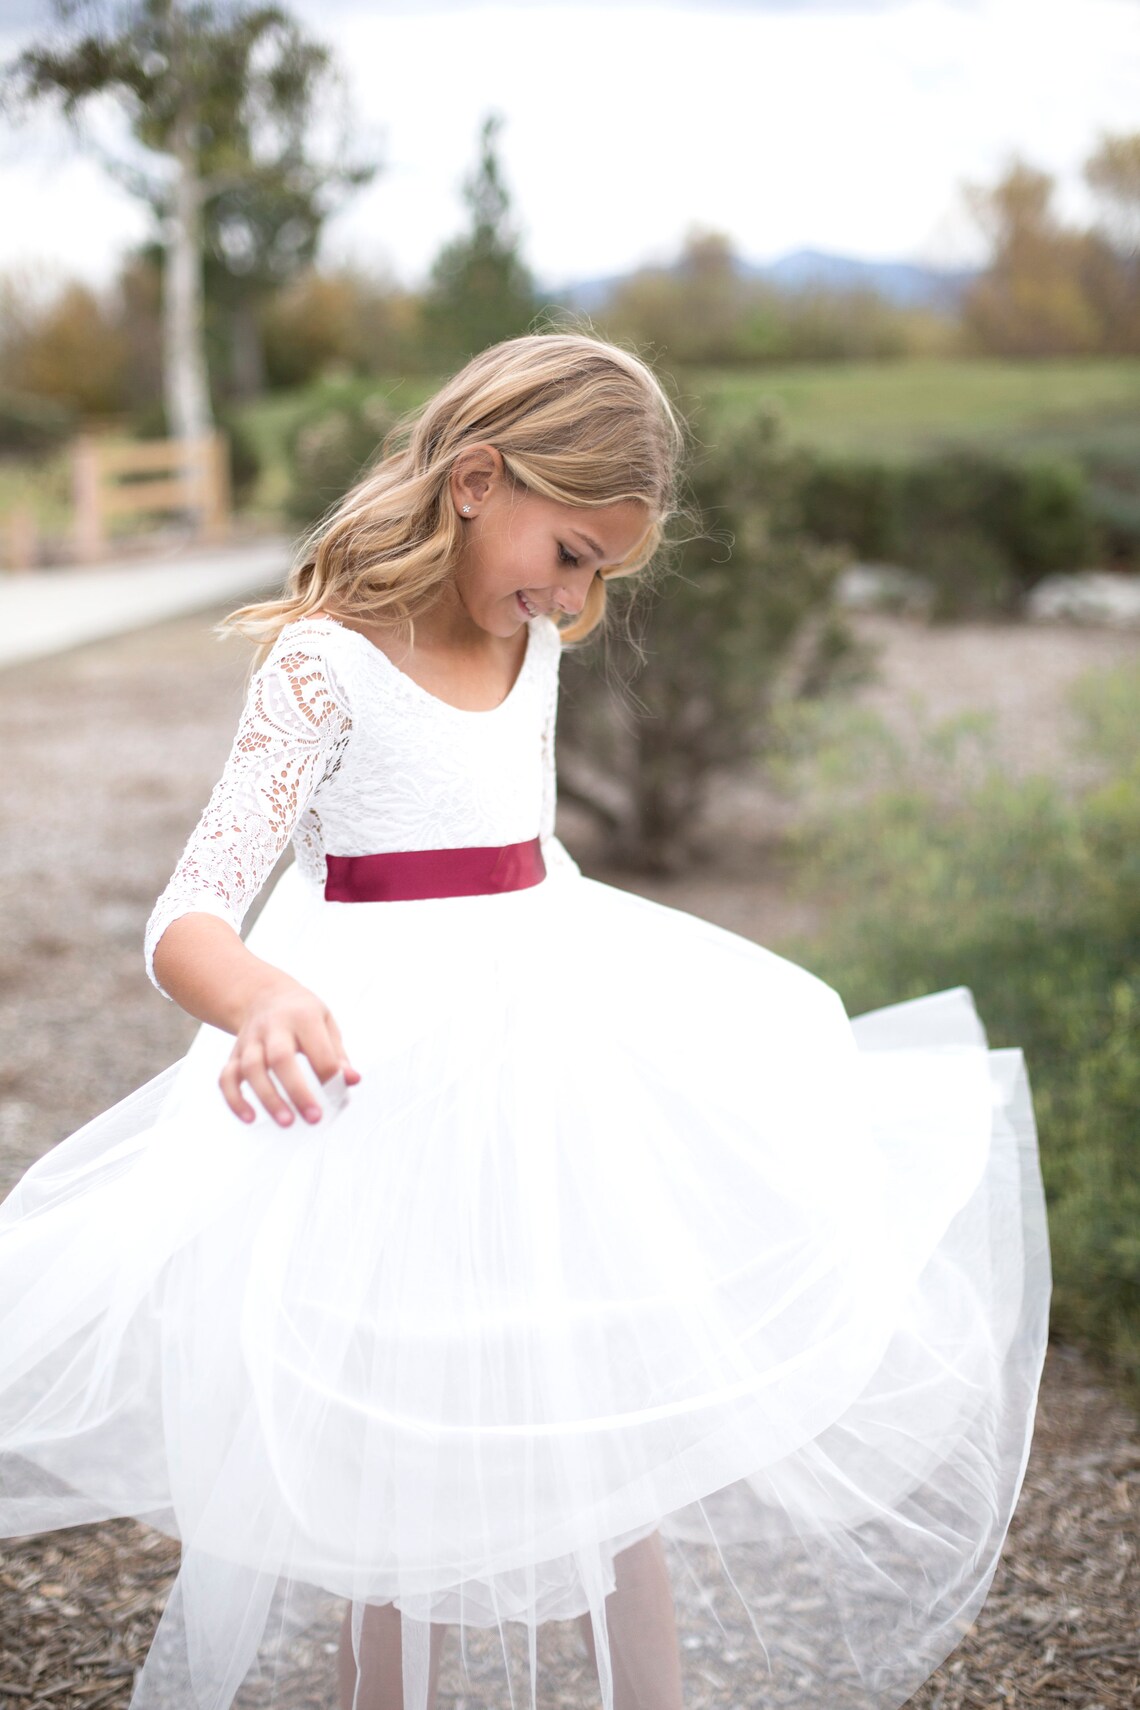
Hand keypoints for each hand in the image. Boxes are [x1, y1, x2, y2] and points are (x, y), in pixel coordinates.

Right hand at [219, 974, 360, 1126]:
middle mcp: (273, 1027)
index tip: (338, 1094)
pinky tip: (250, 1118)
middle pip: (280, 1058)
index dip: (328, 1074)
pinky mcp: (235, 1054)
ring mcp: (250, 1040)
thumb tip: (352, 1080)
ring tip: (286, 1123)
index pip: (317, 1048)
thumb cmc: (302, 1014)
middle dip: (297, 1091)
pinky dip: (235, 1099)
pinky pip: (227, 1077)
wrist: (264, 995)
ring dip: (268, 1098)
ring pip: (251, 1069)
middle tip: (313, 1118)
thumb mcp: (326, 1023)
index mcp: (302, 1016)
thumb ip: (338, 1054)